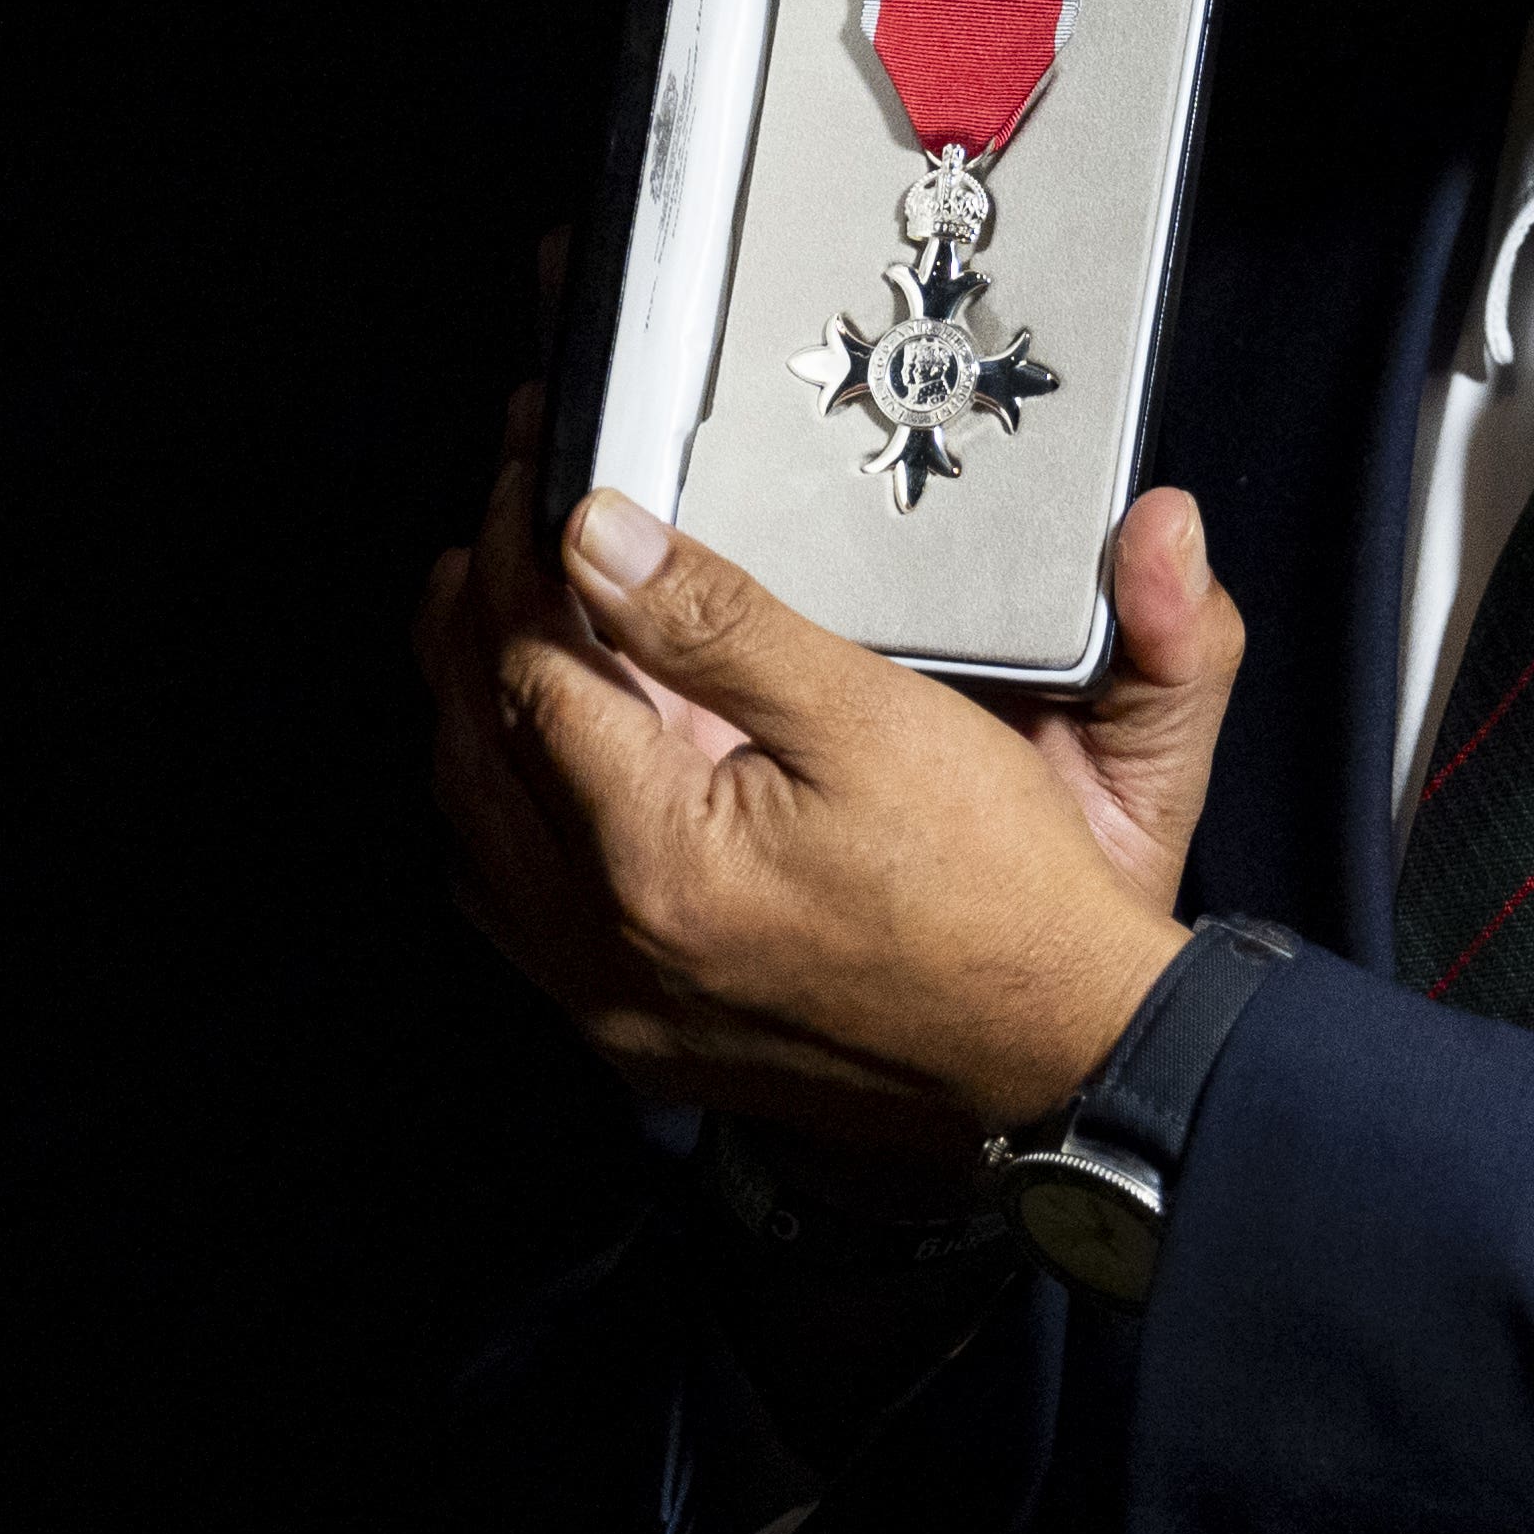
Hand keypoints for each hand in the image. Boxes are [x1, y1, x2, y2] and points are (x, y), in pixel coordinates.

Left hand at [418, 396, 1234, 1160]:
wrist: (1063, 1051)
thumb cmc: (995, 887)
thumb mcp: (870, 717)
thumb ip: (719, 623)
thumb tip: (594, 536)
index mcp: (655, 857)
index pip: (530, 672)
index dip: (520, 560)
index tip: (536, 481)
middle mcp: (606, 948)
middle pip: (476, 757)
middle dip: (469, 630)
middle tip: (492, 533)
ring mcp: (618, 1009)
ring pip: (479, 848)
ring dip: (474, 730)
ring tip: (493, 629)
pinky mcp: (647, 1040)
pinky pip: (521, 923)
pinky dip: (506, 829)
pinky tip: (538, 778)